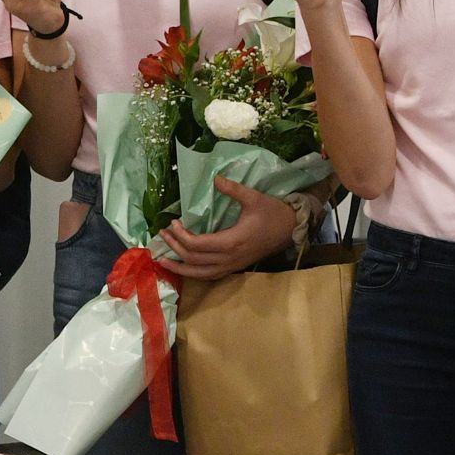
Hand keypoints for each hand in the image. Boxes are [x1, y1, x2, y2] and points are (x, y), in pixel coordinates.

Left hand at [151, 180, 299, 280]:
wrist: (291, 230)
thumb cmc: (273, 213)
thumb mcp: (254, 198)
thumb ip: (233, 189)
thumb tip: (215, 178)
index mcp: (231, 242)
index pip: (197, 245)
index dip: (181, 235)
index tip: (173, 222)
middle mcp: (229, 258)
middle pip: (193, 260)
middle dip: (174, 248)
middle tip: (162, 235)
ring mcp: (232, 266)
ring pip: (199, 274)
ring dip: (179, 267)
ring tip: (162, 260)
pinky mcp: (234, 268)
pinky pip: (208, 275)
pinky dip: (193, 273)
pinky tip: (183, 268)